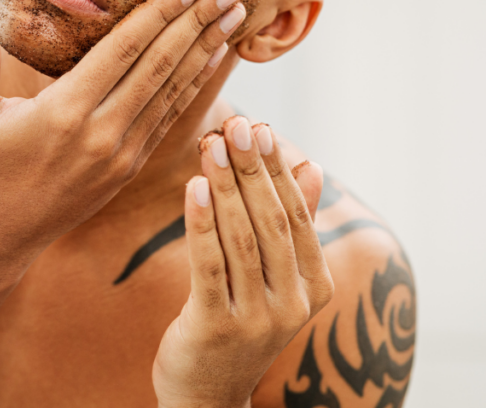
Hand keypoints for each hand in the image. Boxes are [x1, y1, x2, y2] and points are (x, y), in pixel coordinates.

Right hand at [0, 0, 247, 258]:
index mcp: (64, 113)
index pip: (124, 51)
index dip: (161, 15)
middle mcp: (100, 134)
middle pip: (159, 67)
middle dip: (198, 24)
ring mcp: (119, 155)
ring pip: (172, 93)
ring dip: (206, 53)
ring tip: (235, 17)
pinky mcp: (127, 169)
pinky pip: (169, 121)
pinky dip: (195, 89)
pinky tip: (213, 64)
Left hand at [152, 118, 332, 407]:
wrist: (207, 394)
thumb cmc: (238, 322)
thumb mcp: (273, 276)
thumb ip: (291, 224)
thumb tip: (310, 165)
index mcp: (314, 284)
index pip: (295, 214)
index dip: (277, 168)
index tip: (260, 126)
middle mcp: (293, 302)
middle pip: (270, 220)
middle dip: (252, 168)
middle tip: (235, 125)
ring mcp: (257, 318)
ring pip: (241, 238)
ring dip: (224, 186)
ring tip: (209, 144)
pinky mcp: (216, 326)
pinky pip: (209, 265)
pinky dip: (202, 223)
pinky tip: (193, 188)